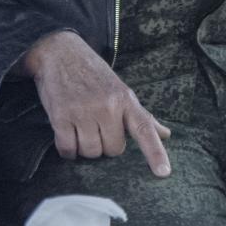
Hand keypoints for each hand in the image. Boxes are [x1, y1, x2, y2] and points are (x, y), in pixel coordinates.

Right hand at [23, 30, 171, 174]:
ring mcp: (84, 111)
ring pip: (90, 152)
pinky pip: (68, 149)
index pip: (144, 129)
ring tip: (80, 127)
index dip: (155, 153)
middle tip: (96, 127)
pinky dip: (67, 150)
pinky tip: (67, 136)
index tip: (163, 172)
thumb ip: (141, 115)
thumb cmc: (93, 74)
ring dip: (84, 147)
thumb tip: (166, 134)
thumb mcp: (120, 89)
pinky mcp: (61, 116)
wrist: (60, 52)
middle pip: (113, 149)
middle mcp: (107, 106)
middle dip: (104, 144)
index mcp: (125, 99)